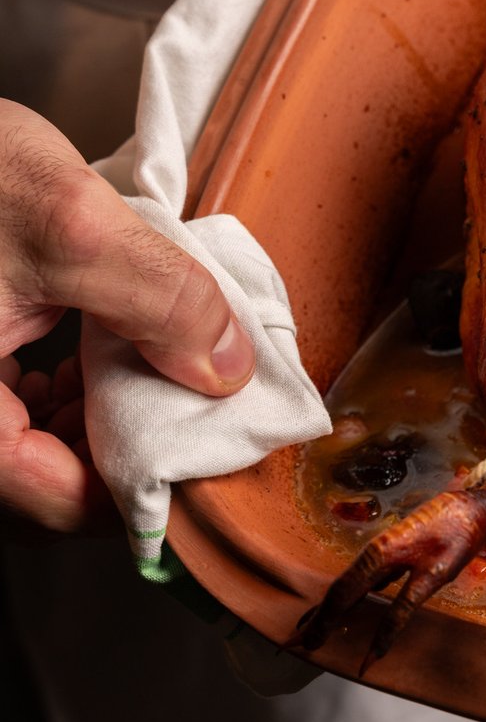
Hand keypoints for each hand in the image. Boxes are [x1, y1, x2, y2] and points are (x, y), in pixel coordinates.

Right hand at [0, 100, 255, 534]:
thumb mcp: (70, 222)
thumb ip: (157, 297)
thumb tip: (228, 368)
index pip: (51, 499)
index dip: (133, 486)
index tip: (197, 452)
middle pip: (44, 479)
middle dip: (120, 448)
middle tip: (186, 408)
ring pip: (31, 444)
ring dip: (94, 418)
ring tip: (143, 370)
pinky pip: (12, 407)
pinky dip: (62, 392)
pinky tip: (89, 354)